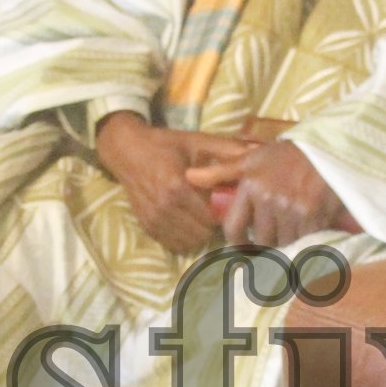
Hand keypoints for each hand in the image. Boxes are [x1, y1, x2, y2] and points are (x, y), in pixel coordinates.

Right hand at [96, 112, 237, 255]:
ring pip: (190, 242)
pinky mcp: (147, 227)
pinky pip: (174, 245)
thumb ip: (227, 149)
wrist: (127, 151)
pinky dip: (185, 238)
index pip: (212, 217)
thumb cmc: (165, 145)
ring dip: (200, 233)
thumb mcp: (197, 141)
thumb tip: (258, 152)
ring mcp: (154, 220)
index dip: (224, 213)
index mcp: (178, 186)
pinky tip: (188, 223)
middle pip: (203, 233)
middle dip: (214, 225)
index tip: (227, 203)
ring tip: (202, 217)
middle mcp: (165, 207)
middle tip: (216, 211)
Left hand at [195, 139, 342, 247]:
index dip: (238, 243)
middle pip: (262, 238)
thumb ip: (221, 171)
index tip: (244, 247)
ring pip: (283, 241)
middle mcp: (268, 199)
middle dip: (267, 240)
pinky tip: (309, 226)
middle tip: (276, 234)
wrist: (327, 151)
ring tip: (293, 228)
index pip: (234, 226)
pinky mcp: (313, 216)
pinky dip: (307, 237)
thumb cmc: (286, 156)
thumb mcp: (251, 159)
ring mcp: (291, 209)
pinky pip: (304, 239)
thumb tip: (189, 176)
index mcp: (250, 186)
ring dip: (287, 239)